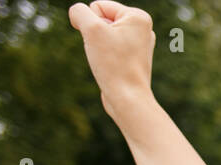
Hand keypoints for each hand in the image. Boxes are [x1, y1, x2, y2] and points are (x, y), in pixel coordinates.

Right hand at [68, 1, 156, 122]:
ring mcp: (138, 44)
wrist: (129, 100)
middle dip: (95, 35)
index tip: (104, 43)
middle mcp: (142, 29)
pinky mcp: (132, 59)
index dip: (92, 24)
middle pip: (100, 20)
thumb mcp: (91, 29)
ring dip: (97, 46)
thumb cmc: (114, 65)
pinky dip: (103, 56)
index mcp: (139, 17)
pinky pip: (107, 49)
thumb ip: (79, 12)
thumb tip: (78, 14)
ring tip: (110, 61)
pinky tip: (112, 68)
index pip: (97, 6)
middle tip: (107, 54)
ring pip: (102, 35)